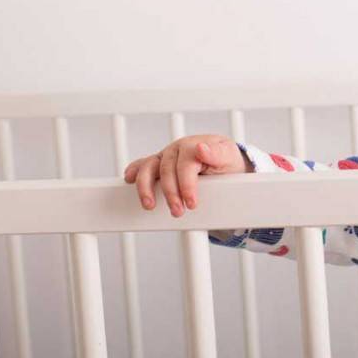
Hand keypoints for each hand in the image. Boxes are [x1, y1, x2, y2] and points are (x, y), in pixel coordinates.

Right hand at [122, 134, 249, 216]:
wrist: (223, 161)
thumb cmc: (226, 160)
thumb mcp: (229, 156)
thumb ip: (217, 153)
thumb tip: (201, 148)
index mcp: (193, 145)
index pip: (185, 165)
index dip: (187, 185)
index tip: (192, 203)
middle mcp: (176, 149)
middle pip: (166, 170)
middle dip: (170, 193)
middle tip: (178, 211)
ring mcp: (166, 156)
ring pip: (149, 168)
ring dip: (145, 187)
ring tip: (149, 205)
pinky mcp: (159, 164)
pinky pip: (142, 165)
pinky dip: (134, 172)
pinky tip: (129, 180)